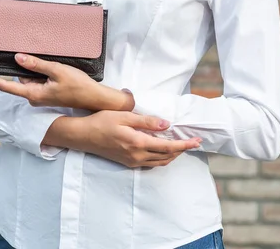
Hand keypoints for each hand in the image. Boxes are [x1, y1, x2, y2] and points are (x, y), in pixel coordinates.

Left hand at [0, 53, 133, 110]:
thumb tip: (18, 58)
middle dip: (25, 67)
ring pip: (31, 78)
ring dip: (37, 69)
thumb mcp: (57, 71)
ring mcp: (41, 96)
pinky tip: (54, 68)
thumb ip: (36, 65)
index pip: (8, 86)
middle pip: (21, 79)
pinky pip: (39, 80)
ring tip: (53, 65)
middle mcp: (35, 97)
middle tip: (36, 57)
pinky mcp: (48, 93)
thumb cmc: (78, 86)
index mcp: (34, 94)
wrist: (94, 98)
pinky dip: (43, 73)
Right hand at [43, 111, 201, 167]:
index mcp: (138, 143)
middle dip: (182, 150)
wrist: (83, 136)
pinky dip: (161, 157)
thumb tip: (166, 125)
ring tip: (181, 145)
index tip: (196, 141)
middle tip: (192, 142)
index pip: (168, 147)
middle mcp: (137, 156)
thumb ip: (146, 121)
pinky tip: (162, 149)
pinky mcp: (128, 162)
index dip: (184, 145)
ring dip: (172, 155)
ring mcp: (132, 161)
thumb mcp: (124, 116)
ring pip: (159, 162)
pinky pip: (150, 162)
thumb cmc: (101, 121)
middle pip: (167, 157)